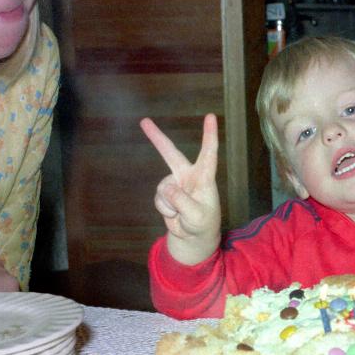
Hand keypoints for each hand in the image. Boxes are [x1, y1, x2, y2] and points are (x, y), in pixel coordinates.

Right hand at [140, 113, 221, 263]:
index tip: (210, 116)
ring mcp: (176, 184)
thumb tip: (167, 187)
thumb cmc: (203, 224)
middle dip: (157, 138)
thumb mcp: (196, 215)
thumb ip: (182, 201)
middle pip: (171, 153)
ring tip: (181, 214)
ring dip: (169, 204)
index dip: (209, 134)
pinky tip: (174, 215)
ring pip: (163, 188)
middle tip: (144, 121)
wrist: (194, 238)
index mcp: (204, 177)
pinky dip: (164, 209)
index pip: (208, 153)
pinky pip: (158, 198)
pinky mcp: (166, 194)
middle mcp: (189, 176)